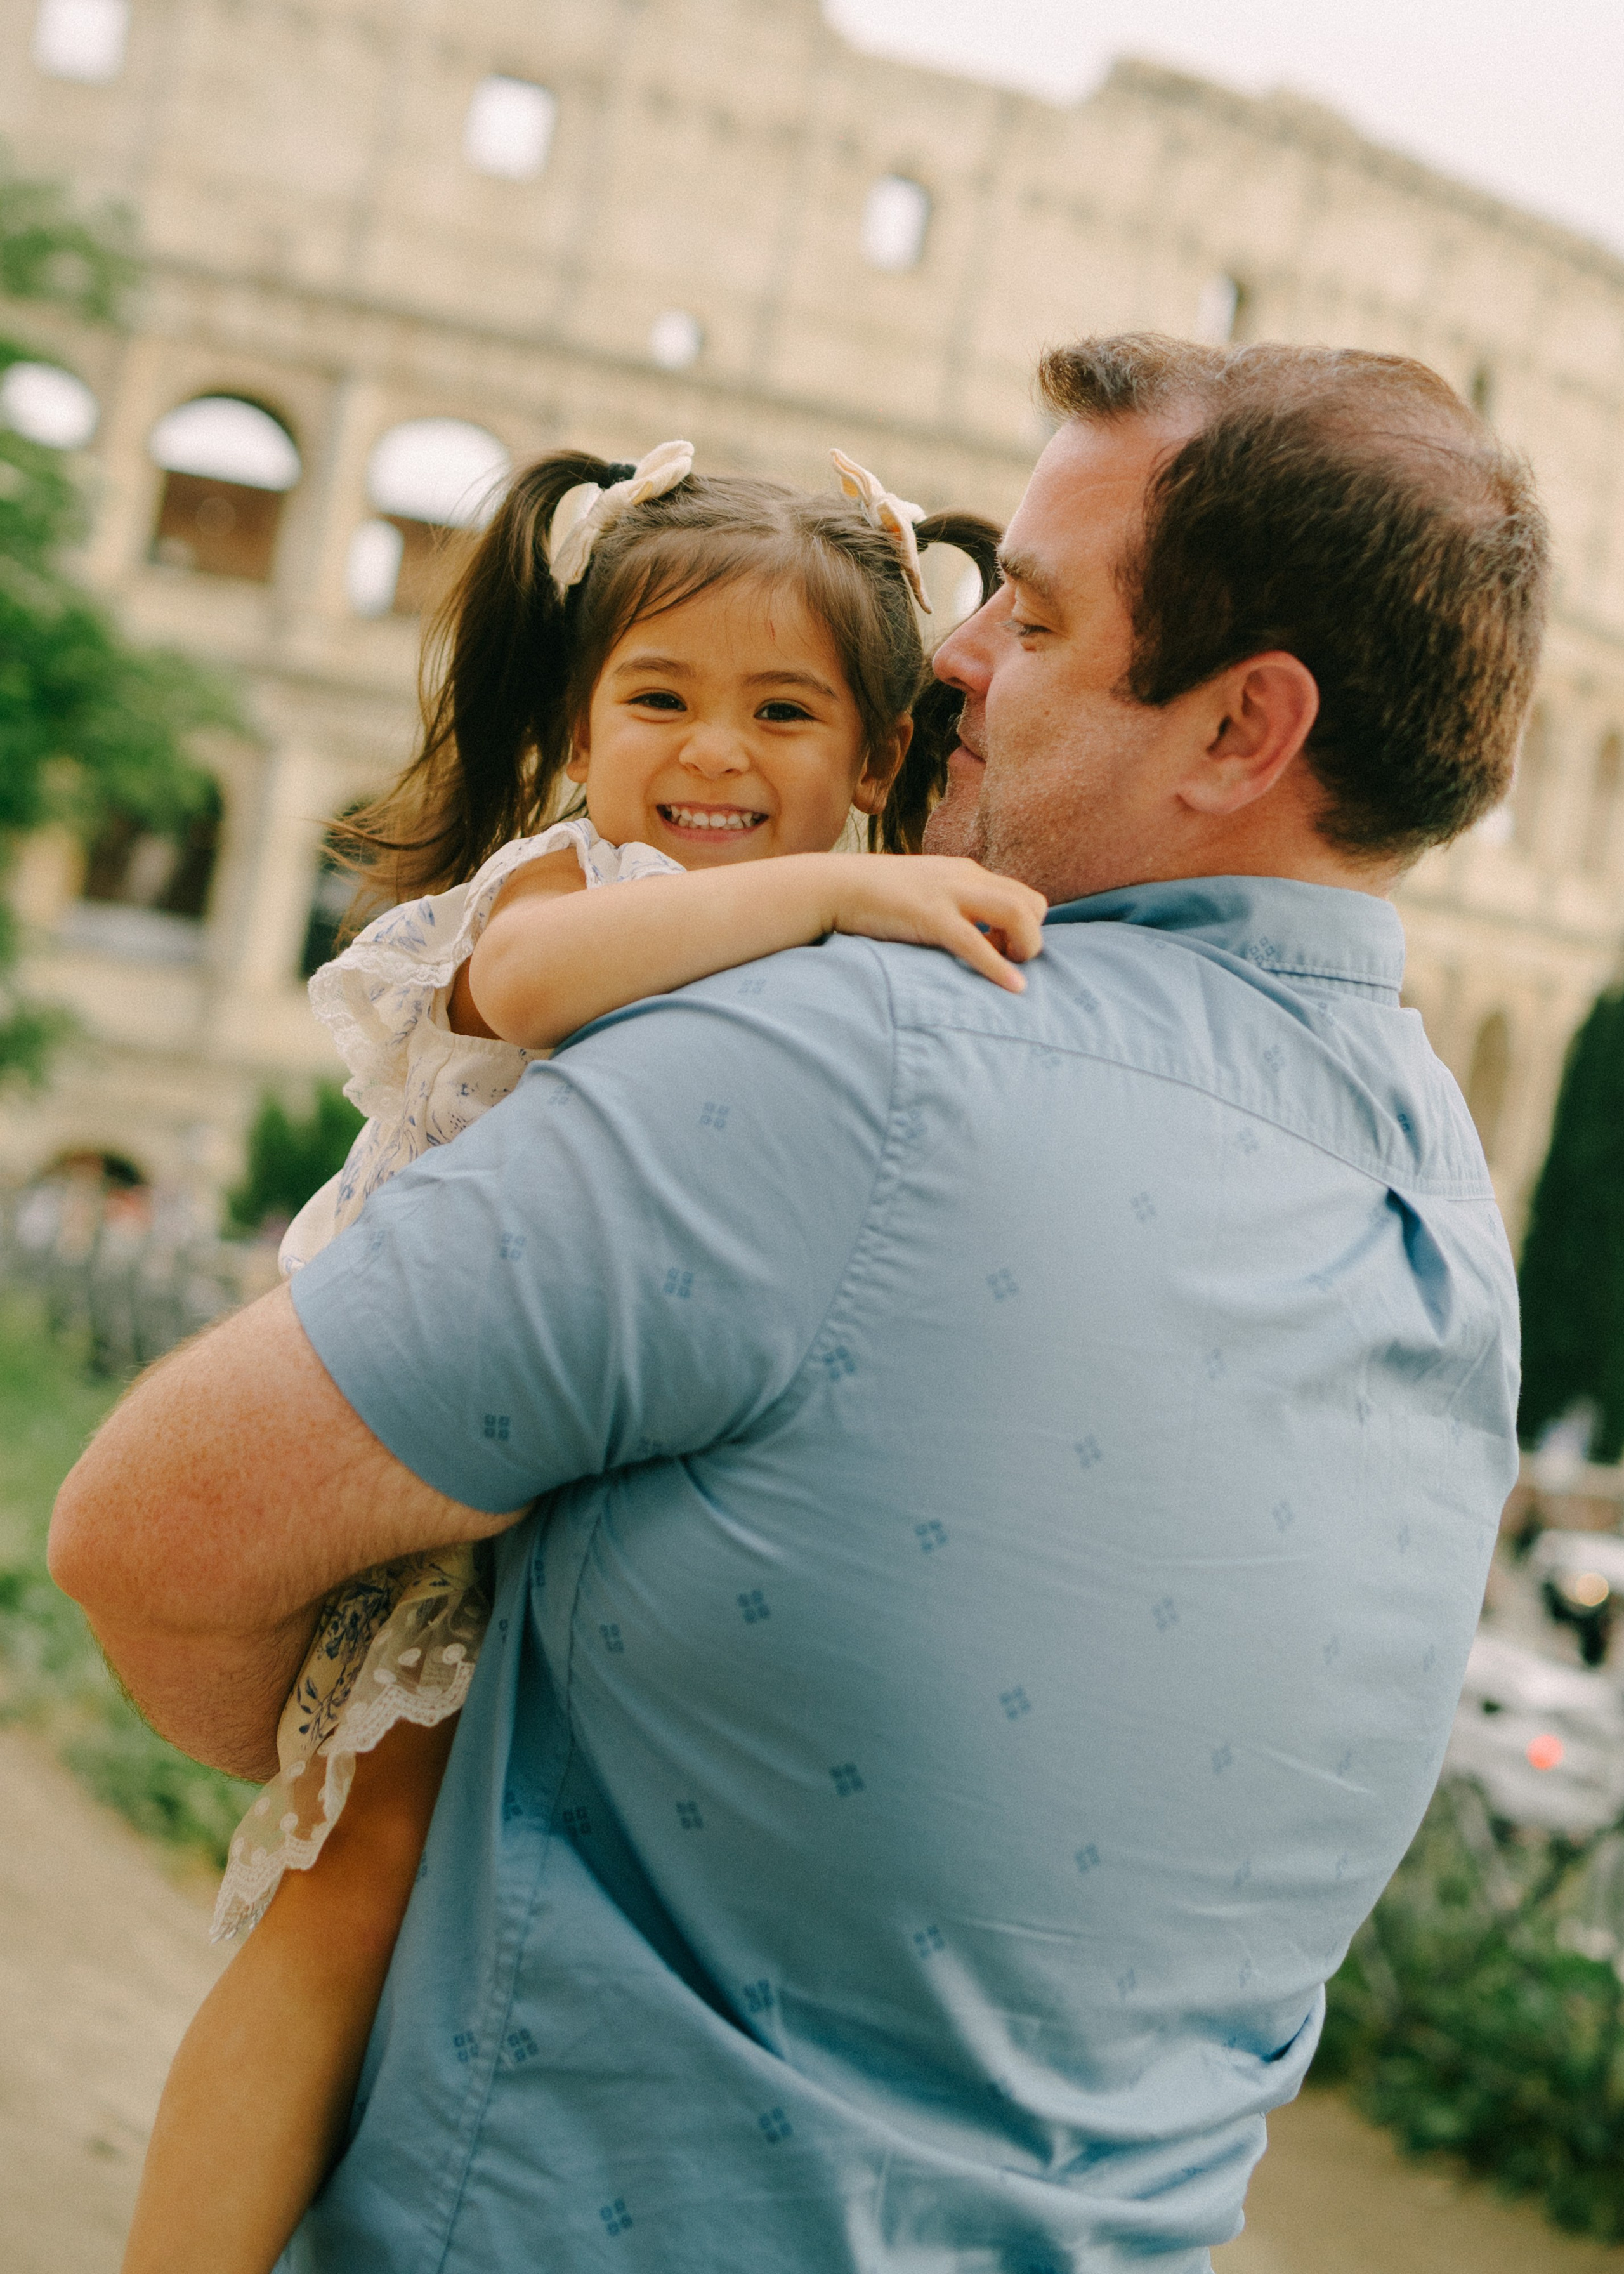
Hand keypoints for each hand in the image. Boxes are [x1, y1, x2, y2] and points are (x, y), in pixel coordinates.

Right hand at [818, 855, 1047, 991]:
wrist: (833, 886)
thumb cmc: (874, 899)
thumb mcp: (924, 893)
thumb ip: (951, 906)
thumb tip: (971, 936)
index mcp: (966, 873)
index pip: (1023, 895)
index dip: (1026, 927)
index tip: (1002, 950)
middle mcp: (965, 878)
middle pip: (1031, 902)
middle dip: (1032, 936)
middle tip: (1010, 961)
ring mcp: (948, 894)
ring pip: (1017, 914)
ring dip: (1025, 946)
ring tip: (1014, 972)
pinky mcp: (929, 916)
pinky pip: (976, 942)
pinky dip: (1000, 968)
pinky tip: (1014, 988)